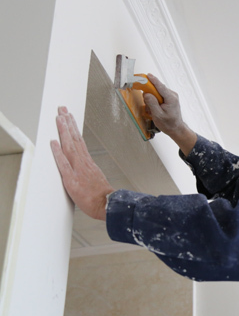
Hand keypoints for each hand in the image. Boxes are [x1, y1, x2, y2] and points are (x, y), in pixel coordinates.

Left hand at [51, 106, 113, 220]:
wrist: (107, 205)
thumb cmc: (102, 196)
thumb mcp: (96, 180)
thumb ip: (88, 172)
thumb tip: (82, 169)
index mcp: (88, 162)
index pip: (79, 141)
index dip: (73, 128)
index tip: (69, 117)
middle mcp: (83, 162)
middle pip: (74, 139)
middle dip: (67, 123)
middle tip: (62, 109)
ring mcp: (77, 169)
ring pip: (69, 146)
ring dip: (63, 131)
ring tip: (59, 118)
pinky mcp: (72, 180)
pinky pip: (63, 164)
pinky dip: (58, 152)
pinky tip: (53, 142)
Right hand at [143, 74, 196, 155]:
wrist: (176, 128)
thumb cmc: (168, 123)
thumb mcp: (158, 115)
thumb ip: (152, 103)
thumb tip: (146, 94)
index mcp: (171, 98)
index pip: (161, 87)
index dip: (153, 80)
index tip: (148, 75)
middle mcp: (172, 95)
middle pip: (157, 89)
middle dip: (149, 95)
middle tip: (148, 106)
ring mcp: (171, 96)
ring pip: (156, 92)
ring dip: (151, 100)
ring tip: (152, 111)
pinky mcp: (168, 98)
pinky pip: (158, 96)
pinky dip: (154, 102)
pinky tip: (154, 109)